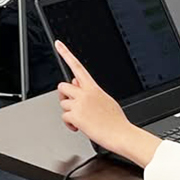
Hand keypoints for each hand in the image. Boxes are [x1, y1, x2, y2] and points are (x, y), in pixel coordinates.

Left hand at [56, 42, 145, 158]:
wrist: (121, 134)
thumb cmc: (115, 120)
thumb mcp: (105, 99)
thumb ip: (90, 91)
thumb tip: (76, 83)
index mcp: (93, 88)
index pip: (77, 67)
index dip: (66, 54)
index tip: (58, 44)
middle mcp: (85, 93)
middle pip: (62, 86)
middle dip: (64, 95)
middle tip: (71, 103)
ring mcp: (79, 104)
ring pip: (63, 103)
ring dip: (69, 112)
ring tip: (82, 119)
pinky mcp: (75, 116)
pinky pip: (64, 117)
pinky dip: (70, 124)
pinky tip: (79, 127)